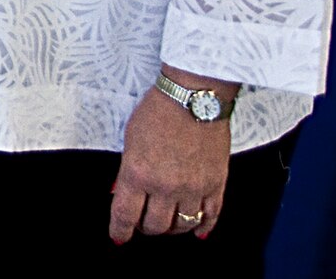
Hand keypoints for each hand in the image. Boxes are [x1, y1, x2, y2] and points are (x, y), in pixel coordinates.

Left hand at [109, 86, 229, 242]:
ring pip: (182, 226)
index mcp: (138, 173)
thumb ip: (127, 170)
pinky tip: (197, 230)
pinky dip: (203, 227)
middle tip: (143, 221)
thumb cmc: (158, 111)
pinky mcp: (216, 184)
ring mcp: (193, 188)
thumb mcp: (130, 139)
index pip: (125, 215)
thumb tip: (121, 192)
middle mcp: (166, 186)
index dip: (120, 230)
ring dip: (172, 228)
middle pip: (155, 226)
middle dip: (146, 227)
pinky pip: (211, 217)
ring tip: (167, 222)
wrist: (193, 98)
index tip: (119, 236)